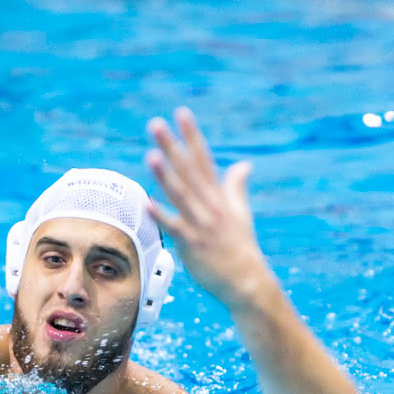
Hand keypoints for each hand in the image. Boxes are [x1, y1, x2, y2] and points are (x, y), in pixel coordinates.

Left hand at [144, 107, 272, 309]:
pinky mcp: (192, 244)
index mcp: (219, 195)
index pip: (203, 158)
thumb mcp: (241, 211)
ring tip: (151, 155)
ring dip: (165, 175)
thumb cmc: (241, 246)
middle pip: (188, 170)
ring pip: (181, 194)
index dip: (192, 135)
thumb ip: (237, 186)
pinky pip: (174, 226)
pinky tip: (146, 201)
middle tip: (155, 124)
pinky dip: (161, 214)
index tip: (181, 113)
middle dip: (172, 146)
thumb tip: (245, 164)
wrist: (247, 281)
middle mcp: (210, 205)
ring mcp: (201, 224)